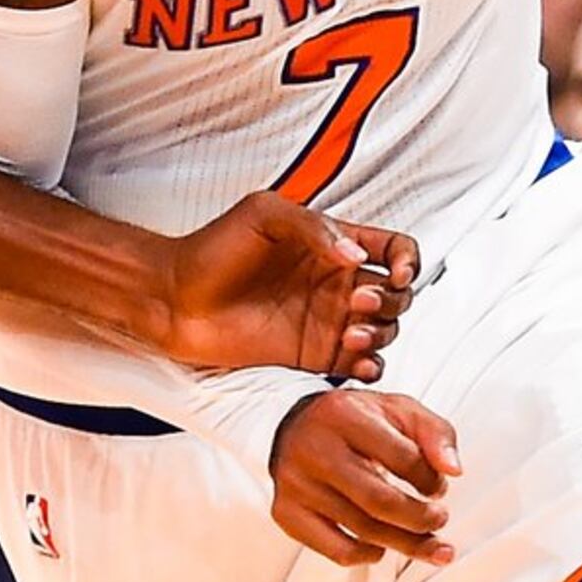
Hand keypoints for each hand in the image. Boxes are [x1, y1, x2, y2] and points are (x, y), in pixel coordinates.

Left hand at [157, 191, 415, 378]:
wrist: (174, 299)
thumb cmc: (213, 249)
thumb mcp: (264, 215)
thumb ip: (315, 226)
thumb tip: (356, 255)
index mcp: (334, 245)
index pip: (395, 248)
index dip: (407, 259)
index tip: (395, 270)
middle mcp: (337, 283)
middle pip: (398, 293)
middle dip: (391, 300)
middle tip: (356, 303)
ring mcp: (328, 321)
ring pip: (387, 330)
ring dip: (383, 333)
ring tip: (350, 335)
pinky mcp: (315, 356)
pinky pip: (362, 365)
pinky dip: (372, 367)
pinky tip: (357, 362)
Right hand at [267, 387, 459, 566]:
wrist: (296, 426)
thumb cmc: (358, 421)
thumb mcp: (400, 411)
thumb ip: (436, 434)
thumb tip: (454, 471)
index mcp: (345, 415)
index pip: (403, 458)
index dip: (431, 480)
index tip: (439, 488)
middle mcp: (314, 449)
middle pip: (381, 502)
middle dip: (421, 519)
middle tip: (440, 520)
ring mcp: (296, 484)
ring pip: (362, 530)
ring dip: (405, 543)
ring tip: (429, 542)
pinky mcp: (286, 513)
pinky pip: (336, 551)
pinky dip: (367, 555)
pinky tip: (382, 547)